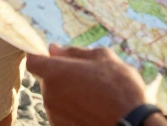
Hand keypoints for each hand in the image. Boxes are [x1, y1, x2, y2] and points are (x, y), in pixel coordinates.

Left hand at [27, 45, 148, 125]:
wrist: (133, 124)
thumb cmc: (120, 88)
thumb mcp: (102, 58)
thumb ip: (73, 52)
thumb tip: (53, 48)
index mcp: (55, 72)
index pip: (32, 60)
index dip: (41, 57)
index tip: (54, 57)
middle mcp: (49, 95)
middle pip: (47, 80)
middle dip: (62, 76)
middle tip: (88, 78)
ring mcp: (54, 115)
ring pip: (56, 98)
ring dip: (68, 94)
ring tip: (95, 96)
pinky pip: (63, 114)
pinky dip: (73, 111)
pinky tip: (93, 110)